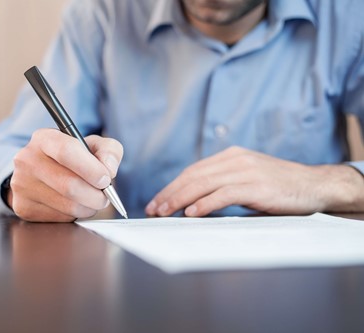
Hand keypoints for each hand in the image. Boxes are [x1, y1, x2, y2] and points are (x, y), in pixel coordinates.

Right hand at [9, 129, 122, 221]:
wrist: (42, 174)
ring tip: (92, 200)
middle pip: (69, 185)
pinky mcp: (24, 207)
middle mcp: (27, 160)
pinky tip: (74, 205)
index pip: (67, 151)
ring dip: (88, 207)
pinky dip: (74, 215)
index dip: (91, 169)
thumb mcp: (94, 146)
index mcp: (44, 138)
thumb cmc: (73, 159)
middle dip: (95, 195)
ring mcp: (22, 185)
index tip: (106, 179)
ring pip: (67, 205)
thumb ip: (109, 151)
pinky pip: (59, 218)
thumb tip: (108, 169)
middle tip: (105, 196)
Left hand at [145, 146, 363, 216]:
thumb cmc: (279, 187)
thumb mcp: (247, 179)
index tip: (157, 201)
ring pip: (203, 183)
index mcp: (230, 156)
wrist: (314, 185)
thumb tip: (194, 203)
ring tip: (165, 212)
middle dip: (169, 193)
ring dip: (180, 199)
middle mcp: (235, 159)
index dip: (172, 186)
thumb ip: (223, 185)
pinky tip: (191, 213)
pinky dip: (204, 204)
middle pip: (193, 176)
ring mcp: (246, 171)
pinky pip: (223, 194)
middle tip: (153, 209)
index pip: (193, 171)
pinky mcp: (256, 185)